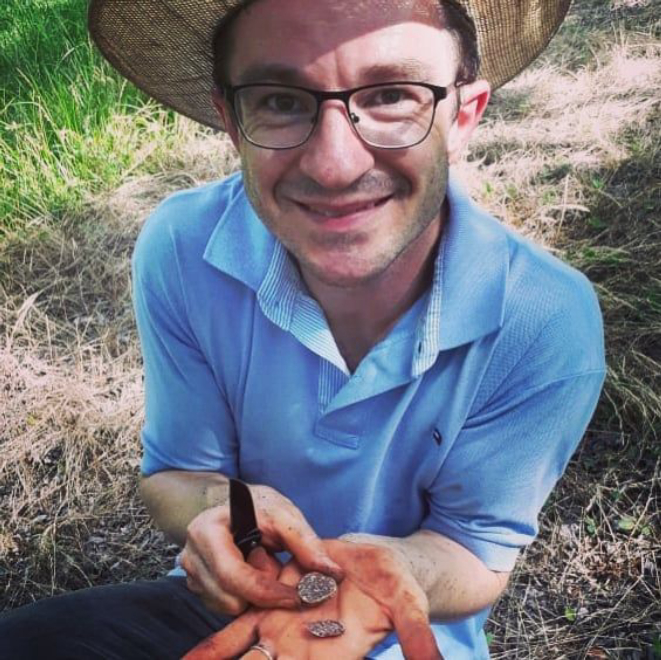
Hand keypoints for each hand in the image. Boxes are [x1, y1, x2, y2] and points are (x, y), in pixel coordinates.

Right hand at [180, 484, 343, 614]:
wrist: (234, 501)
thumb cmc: (257, 504)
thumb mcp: (283, 513)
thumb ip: (305, 541)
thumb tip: (332, 572)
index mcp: (207, 531)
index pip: (233, 575)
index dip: (266, 591)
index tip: (296, 596)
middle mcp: (192, 555)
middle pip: (230, 597)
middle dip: (261, 592)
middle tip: (279, 570)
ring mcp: (192, 573)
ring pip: (228, 606)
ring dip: (253, 595)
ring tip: (264, 564)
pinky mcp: (198, 585)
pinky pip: (225, 605)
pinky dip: (245, 596)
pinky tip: (254, 572)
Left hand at [183, 539, 442, 659]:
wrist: (376, 566)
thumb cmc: (396, 588)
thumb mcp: (410, 608)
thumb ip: (418, 638)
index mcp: (335, 658)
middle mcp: (304, 651)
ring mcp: (285, 631)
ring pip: (246, 657)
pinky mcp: (273, 607)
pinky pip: (239, 628)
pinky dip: (217, 646)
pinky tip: (190, 659)